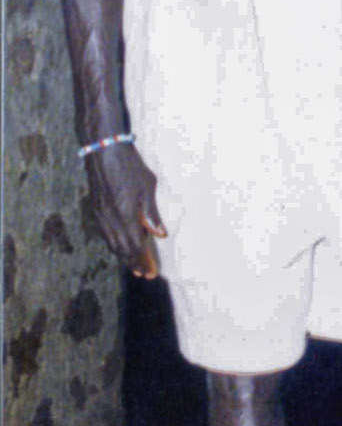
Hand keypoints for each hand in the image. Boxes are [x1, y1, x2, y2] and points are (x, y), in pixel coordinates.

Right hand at [84, 143, 166, 276]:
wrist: (103, 151)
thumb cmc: (130, 166)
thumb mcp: (147, 187)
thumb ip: (152, 213)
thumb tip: (160, 235)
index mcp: (125, 216)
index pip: (135, 246)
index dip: (143, 261)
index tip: (151, 273)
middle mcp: (111, 220)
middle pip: (123, 249)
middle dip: (134, 263)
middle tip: (144, 274)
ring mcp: (101, 216)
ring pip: (112, 243)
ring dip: (123, 256)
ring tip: (134, 266)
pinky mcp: (96, 210)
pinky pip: (105, 234)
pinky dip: (114, 245)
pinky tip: (120, 247)